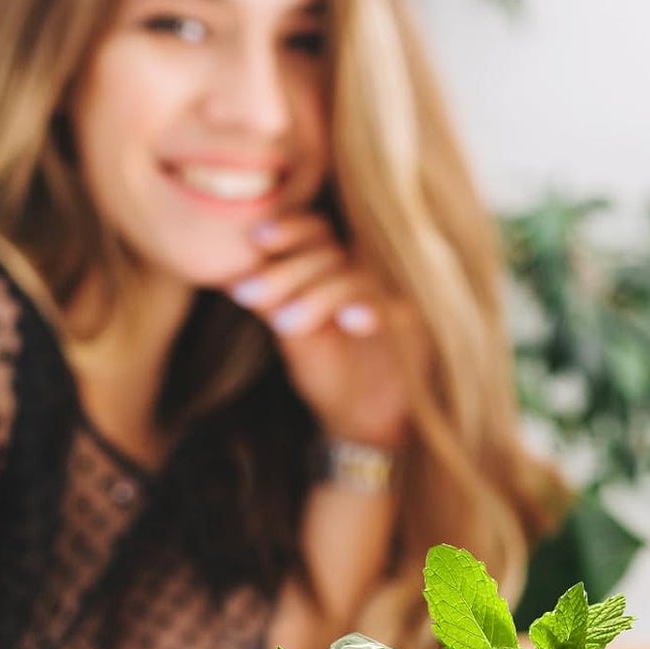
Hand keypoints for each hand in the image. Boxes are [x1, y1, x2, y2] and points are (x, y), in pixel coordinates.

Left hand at [228, 215, 425, 448]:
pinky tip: (355, 322)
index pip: (315, 231)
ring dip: (319, 296)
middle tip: (253, 297)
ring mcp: (392, 294)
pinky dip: (372, 309)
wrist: (364, 420)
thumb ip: (274, 303)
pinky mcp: (416, 319)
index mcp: (334, 268)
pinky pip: (394, 304)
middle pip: (328, 251)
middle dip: (287, 274)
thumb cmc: (328, 374)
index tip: (260, 241)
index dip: (289, 228)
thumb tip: (233, 276)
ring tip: (289, 324)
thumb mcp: (294, 338)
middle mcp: (365, 273)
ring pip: (353, 276)